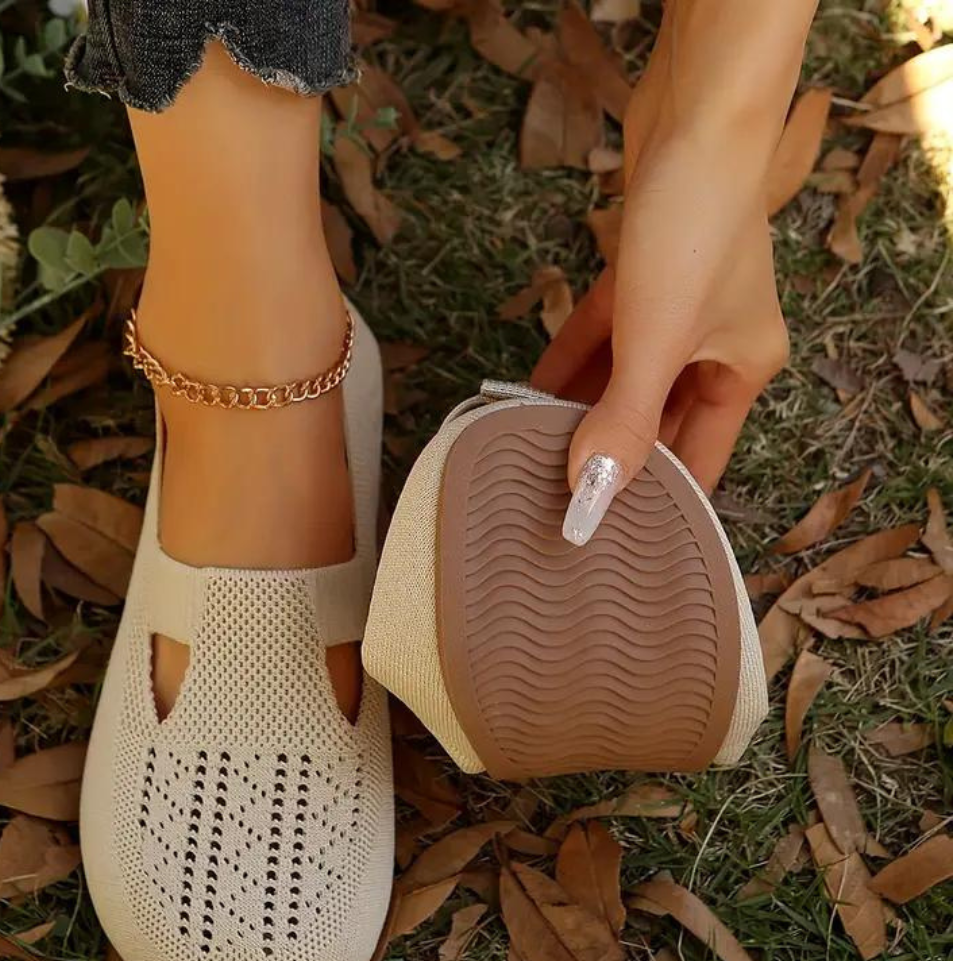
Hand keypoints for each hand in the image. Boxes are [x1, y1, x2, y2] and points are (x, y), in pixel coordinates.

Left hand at [531, 2, 806, 545]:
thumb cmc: (694, 231)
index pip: (697, 458)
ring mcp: (676, 312)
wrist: (694, 118)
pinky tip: (529, 393)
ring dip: (579, 410)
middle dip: (605, 453)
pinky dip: (571, 362)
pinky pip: (603, 337)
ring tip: (528, 453)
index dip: (656, 498)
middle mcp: (713, 348)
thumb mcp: (658, 341)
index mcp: (740, 373)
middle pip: (653, 421)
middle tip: (551, 496)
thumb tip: (592, 494)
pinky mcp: (641, 279)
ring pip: (622, 380)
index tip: (607, 535)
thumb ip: (624, 419)